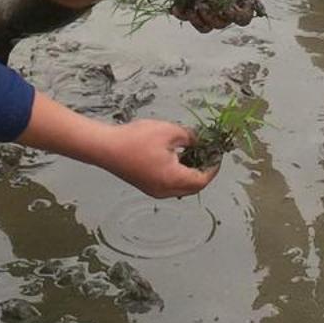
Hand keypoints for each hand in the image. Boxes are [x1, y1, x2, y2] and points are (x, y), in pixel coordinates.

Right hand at [102, 118, 218, 197]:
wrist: (106, 147)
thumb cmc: (136, 138)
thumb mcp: (169, 131)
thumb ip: (190, 138)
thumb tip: (199, 142)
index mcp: (173, 179)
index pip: (202, 180)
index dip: (213, 168)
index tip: (217, 155)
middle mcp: (164, 190)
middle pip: (193, 188)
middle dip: (203, 172)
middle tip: (208, 154)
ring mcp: (154, 191)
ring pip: (181, 188)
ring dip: (190, 174)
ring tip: (193, 153)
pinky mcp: (146, 186)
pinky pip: (170, 186)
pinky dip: (178, 175)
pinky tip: (176, 157)